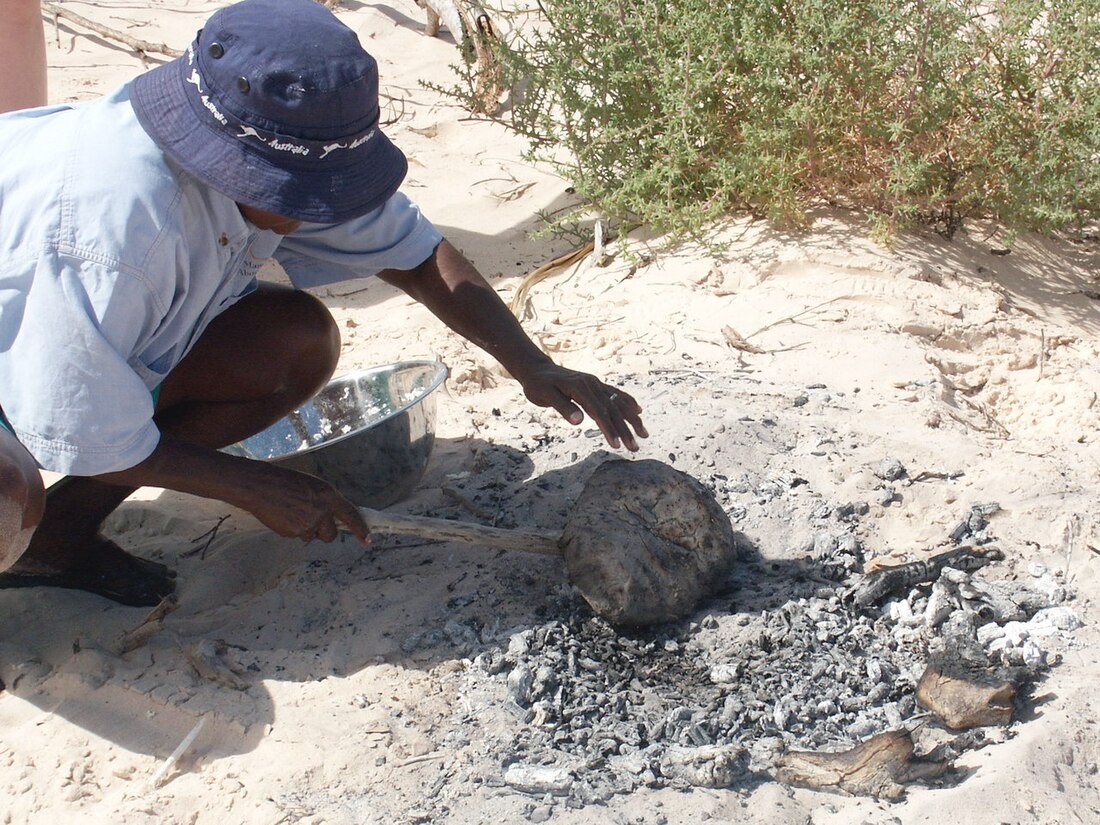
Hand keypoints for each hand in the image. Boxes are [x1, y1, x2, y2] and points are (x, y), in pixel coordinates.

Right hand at [238, 463, 369, 543]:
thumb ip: (327, 501)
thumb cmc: (285, 482)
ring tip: (292, 512)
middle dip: (324, 532)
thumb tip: (335, 517)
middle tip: (311, 519)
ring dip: (306, 529)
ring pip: (312, 536)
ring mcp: (308, 523)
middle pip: (331, 535)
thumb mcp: (313, 486)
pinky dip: (292, 529)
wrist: (261, 486)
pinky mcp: (294, 532)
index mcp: (329, 495)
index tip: (367, 540)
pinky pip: (298, 536)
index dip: (360, 529)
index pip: (351, 515)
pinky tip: (284, 516)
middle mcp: (321, 511)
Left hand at [515, 361, 647, 450]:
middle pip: (613, 409)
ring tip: (644, 434)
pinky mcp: (596, 385)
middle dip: (625, 429)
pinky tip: (638, 411)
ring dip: (632, 419)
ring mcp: (595, 384)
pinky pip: (616, 394)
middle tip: (634, 448)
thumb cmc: (538, 384)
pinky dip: (628, 403)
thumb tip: (579, 421)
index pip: (599, 412)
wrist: (537, 369)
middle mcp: (592, 384)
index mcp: (580, 387)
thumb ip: (563, 407)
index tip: (617, 445)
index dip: (609, 429)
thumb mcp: (545, 396)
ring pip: (618, 403)